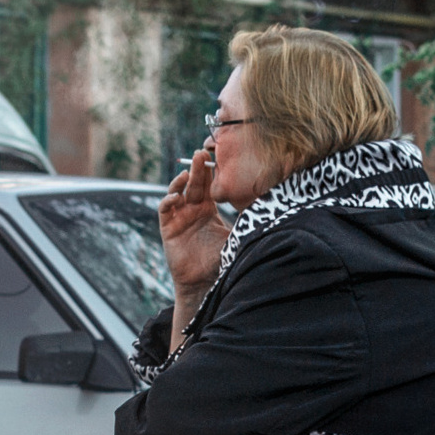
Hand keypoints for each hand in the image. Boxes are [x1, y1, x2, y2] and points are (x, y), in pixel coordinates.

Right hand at [160, 147, 230, 306]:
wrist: (203, 281)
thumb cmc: (218, 259)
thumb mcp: (234, 236)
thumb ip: (243, 221)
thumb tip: (269, 208)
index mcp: (208, 209)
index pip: (208, 185)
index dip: (211, 170)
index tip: (218, 156)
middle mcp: (192, 209)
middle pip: (194, 184)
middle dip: (198, 168)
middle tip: (202, 153)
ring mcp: (179, 217)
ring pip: (177, 192)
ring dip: (181, 181)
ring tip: (188, 171)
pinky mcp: (168, 228)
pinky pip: (165, 210)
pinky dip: (168, 201)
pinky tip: (176, 196)